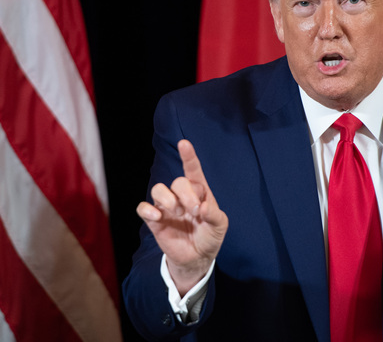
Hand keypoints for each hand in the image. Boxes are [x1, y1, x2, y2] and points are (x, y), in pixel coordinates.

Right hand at [137, 139, 227, 295]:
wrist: (198, 258)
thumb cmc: (210, 236)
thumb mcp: (219, 225)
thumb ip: (214, 215)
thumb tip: (202, 208)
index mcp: (200, 192)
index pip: (193, 170)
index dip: (188, 156)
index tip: (184, 143)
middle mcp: (182, 196)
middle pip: (178, 182)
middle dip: (187, 195)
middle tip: (195, 211)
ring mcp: (167, 207)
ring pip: (158, 189)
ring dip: (168, 200)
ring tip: (178, 213)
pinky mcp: (155, 220)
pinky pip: (143, 207)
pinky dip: (148, 210)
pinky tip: (158, 217)